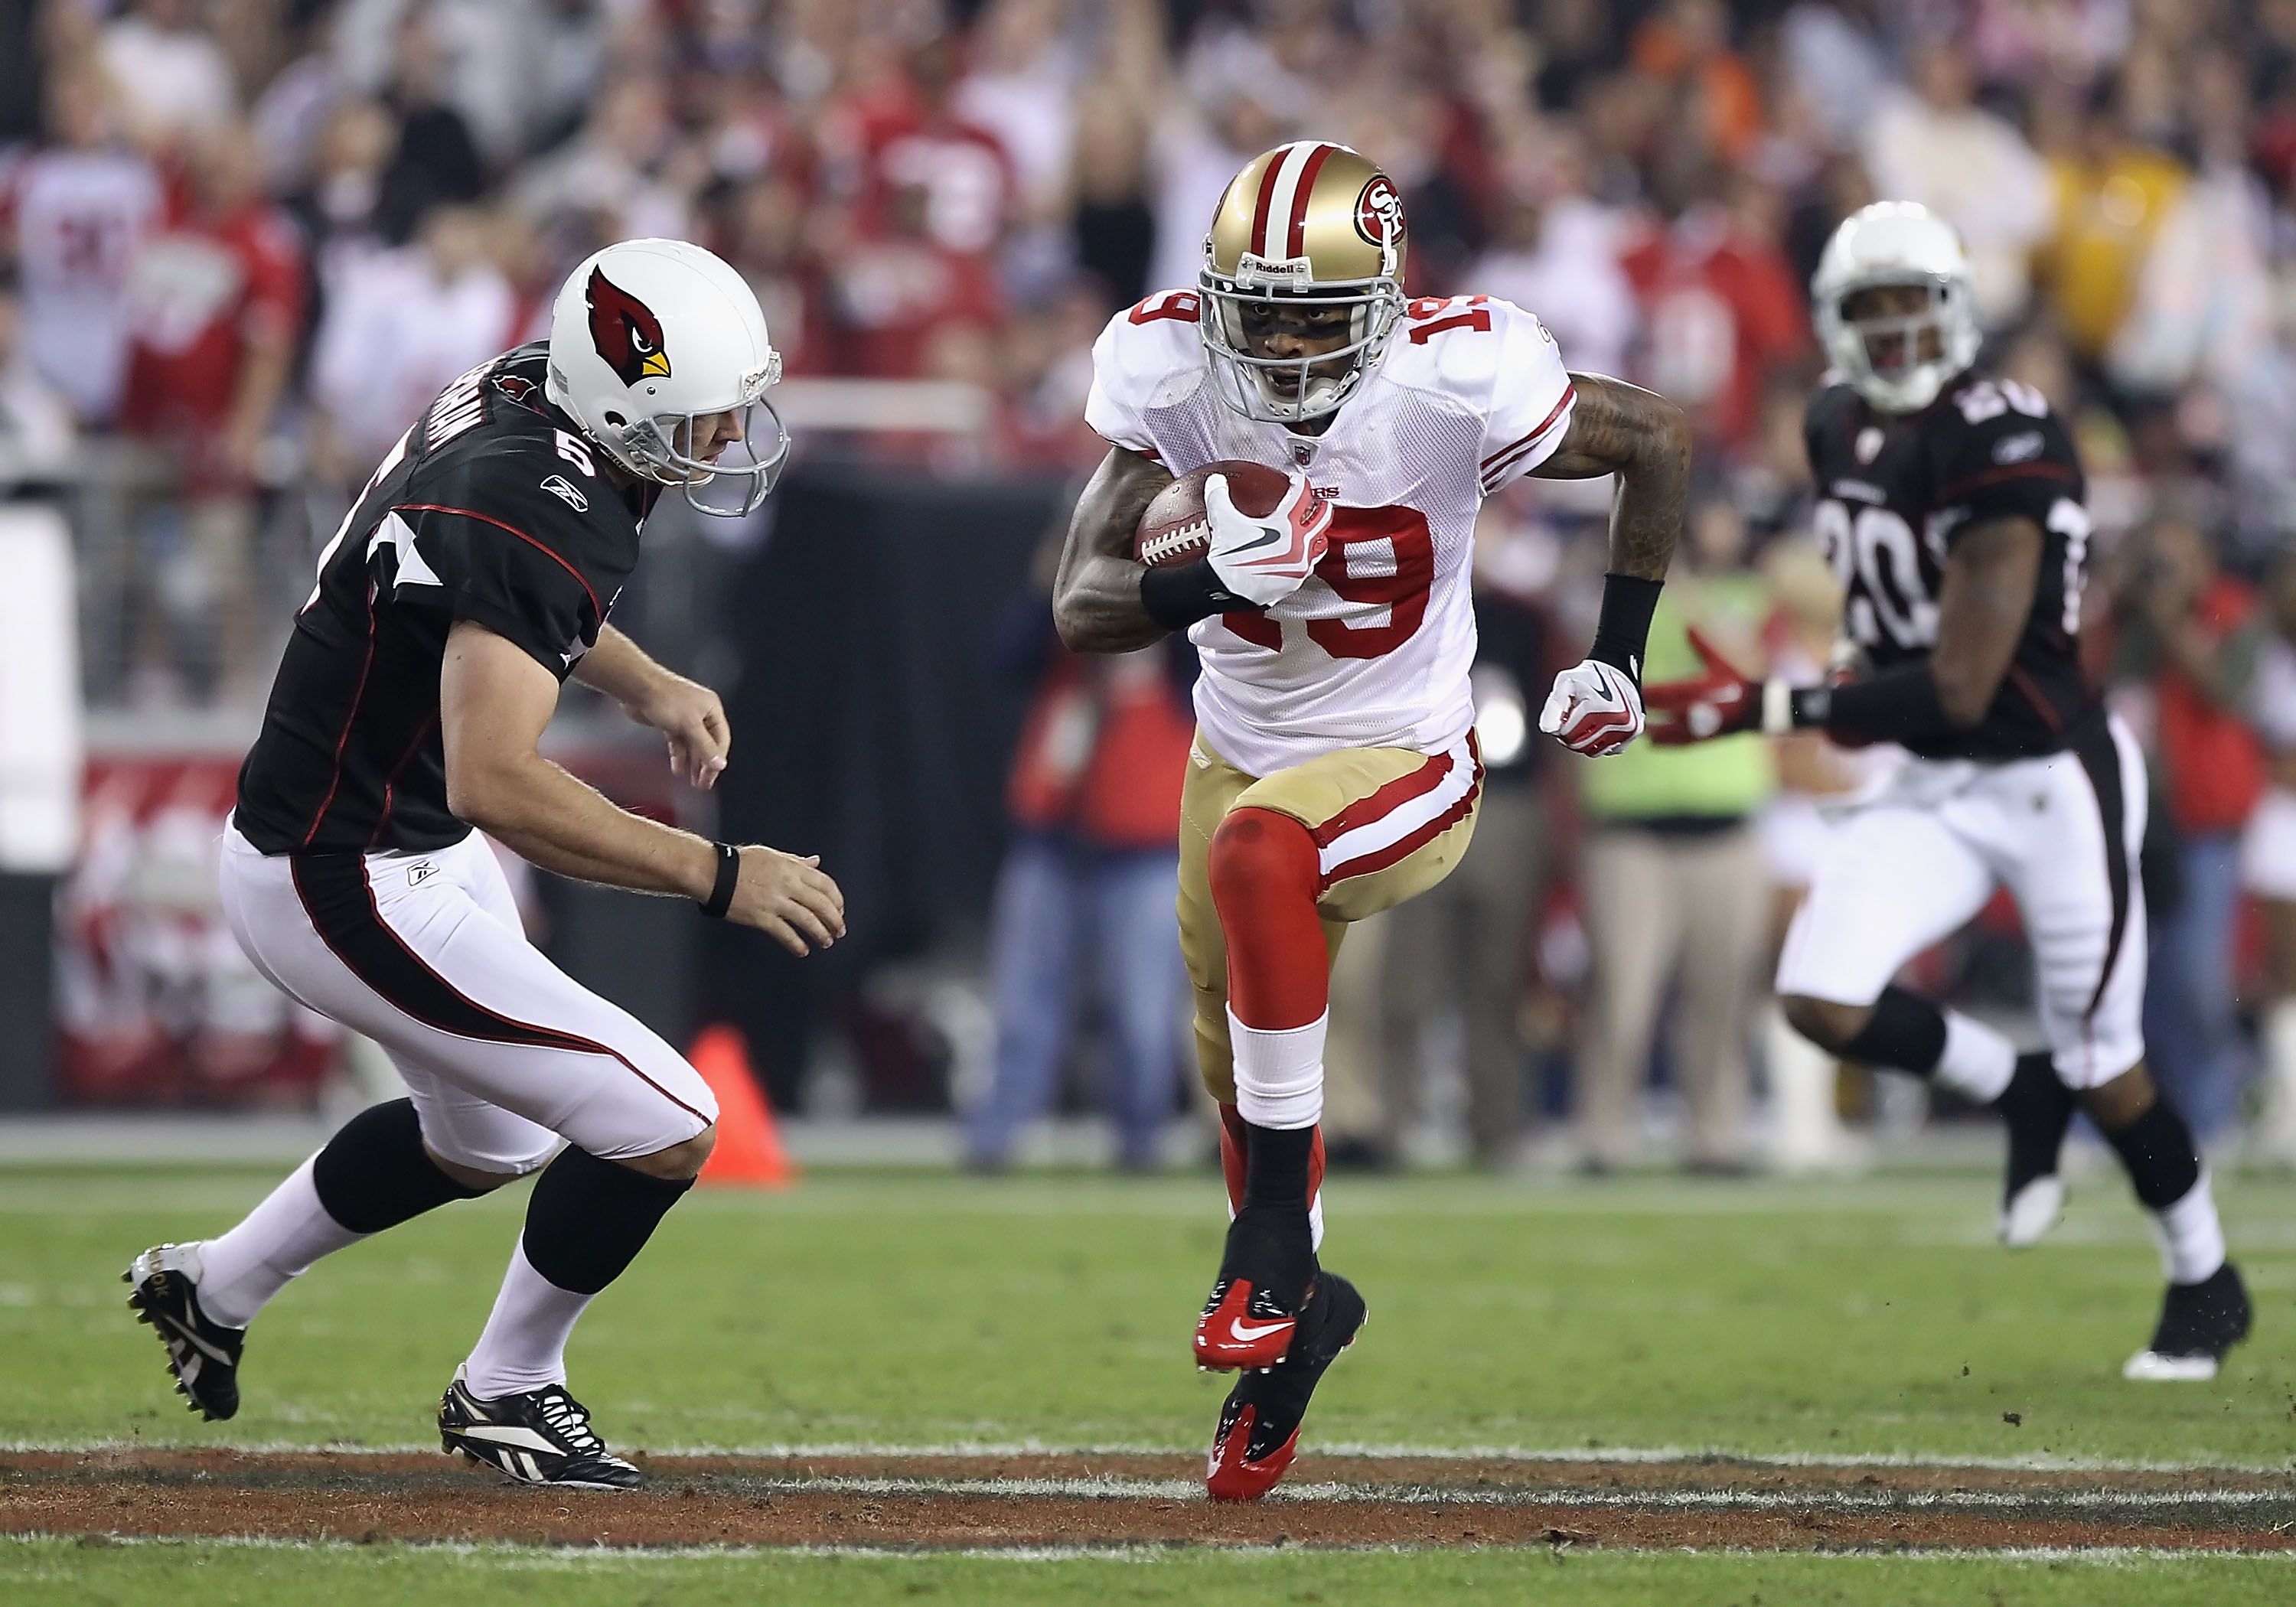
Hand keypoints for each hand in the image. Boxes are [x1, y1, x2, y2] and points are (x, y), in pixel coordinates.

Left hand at [622, 672, 730, 788]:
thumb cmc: (665, 697)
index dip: (717, 759)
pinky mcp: (670, 721)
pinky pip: (678, 742)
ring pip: (693, 745)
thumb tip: (719, 764)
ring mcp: (685, 717)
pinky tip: (678, 768)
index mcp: (712, 709)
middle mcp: (701, 713)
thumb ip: (705, 747)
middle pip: (708, 744)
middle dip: (706, 764)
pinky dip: (679, 755)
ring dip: (693, 763)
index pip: (721, 740)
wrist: (638, 688)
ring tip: (693, 780)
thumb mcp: (690, 725)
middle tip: (703, 783)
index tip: (712, 775)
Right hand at [726, 845, 846, 955]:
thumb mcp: (772, 855)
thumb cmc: (740, 863)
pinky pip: (785, 933)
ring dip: (821, 933)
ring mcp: (775, 902)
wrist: (714, 873)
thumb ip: (796, 861)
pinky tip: (803, 950)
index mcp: (792, 868)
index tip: (840, 910)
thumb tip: (816, 861)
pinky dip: (797, 944)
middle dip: (835, 920)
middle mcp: (787, 884)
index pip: (825, 884)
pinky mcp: (761, 917)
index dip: (837, 899)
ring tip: (826, 941)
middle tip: (839, 931)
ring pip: (808, 920)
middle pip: (821, 904)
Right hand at [1203, 469, 1331, 606]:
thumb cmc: (1228, 556)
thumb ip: (1219, 495)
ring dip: (1317, 534)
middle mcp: (1298, 542)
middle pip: (1322, 518)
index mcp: (1284, 524)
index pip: (1300, 495)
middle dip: (1321, 507)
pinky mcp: (1296, 579)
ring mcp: (1300, 562)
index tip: (1297, 480)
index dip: (1299, 482)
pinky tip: (1300, 556)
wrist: (1227, 588)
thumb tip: (1216, 482)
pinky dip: (1306, 557)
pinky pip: (1309, 566)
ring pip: (1320, 543)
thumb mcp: (1222, 519)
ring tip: (1314, 530)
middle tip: (1318, 503)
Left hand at [1540, 660, 1644, 755]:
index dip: (1559, 728)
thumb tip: (1548, 731)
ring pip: (1594, 751)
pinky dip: (1601, 741)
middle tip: (1569, 722)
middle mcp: (1618, 719)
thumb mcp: (1565, 683)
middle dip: (1570, 737)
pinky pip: (1610, 749)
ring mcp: (1629, 727)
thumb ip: (1553, 706)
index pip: (1568, 734)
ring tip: (1583, 722)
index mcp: (1600, 707)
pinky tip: (1599, 725)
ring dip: (1584, 741)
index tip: (1562, 716)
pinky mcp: (1635, 732)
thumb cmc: (1587, 676)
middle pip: (1580, 745)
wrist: (1617, 668)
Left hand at [1643, 628, 1761, 745]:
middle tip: (1627, 708)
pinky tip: (1654, 744)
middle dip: (1647, 709)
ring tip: (1637, 729)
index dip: (1650, 691)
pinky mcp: (1707, 738)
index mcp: (1703, 689)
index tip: (1634, 688)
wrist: (1763, 707)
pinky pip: (1683, 743)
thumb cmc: (1741, 681)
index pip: (1669, 690)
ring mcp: (1704, 727)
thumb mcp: (1723, 661)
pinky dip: (1668, 743)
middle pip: (1667, 710)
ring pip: (1672, 731)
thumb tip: (1687, 625)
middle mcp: (1701, 709)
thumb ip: (1703, 645)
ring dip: (1654, 730)